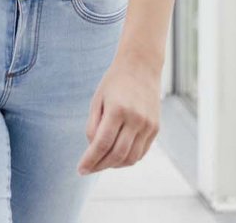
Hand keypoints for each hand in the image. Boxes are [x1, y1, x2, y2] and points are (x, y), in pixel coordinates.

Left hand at [77, 53, 161, 173]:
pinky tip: (116, 158)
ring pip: (131, 157)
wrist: (141, 67)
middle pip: (117, 154)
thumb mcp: (97, 99)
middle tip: (88, 169)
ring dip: (114, 165)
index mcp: (117, 110)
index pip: (102, 144)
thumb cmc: (114, 82)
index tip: (80, 169)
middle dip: (100, 166)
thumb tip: (92, 148)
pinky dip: (128, 159)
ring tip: (101, 164)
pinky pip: (141, 152)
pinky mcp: (155, 128)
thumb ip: (93, 125)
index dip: (90, 160)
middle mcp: (136, 119)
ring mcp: (148, 125)